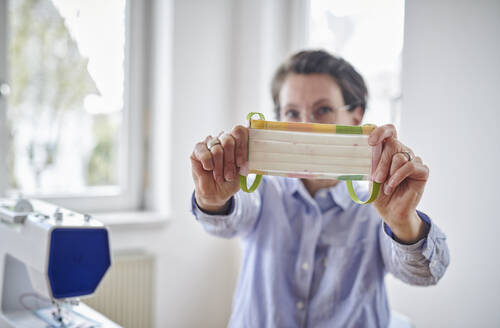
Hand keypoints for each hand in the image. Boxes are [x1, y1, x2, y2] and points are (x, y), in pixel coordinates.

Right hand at [190, 125, 248, 212]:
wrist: (216, 192)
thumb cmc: (230, 180)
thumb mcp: (242, 172)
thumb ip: (246, 162)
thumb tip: (247, 159)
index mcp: (237, 141)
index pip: (240, 132)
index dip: (241, 147)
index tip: (241, 164)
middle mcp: (223, 138)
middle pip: (228, 140)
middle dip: (230, 161)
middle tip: (229, 176)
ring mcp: (211, 142)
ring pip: (217, 149)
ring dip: (219, 167)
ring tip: (220, 177)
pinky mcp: (198, 149)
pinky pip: (204, 153)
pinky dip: (208, 164)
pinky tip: (209, 169)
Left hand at [368, 124, 429, 242]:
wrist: (390, 210)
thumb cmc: (380, 192)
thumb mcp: (371, 175)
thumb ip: (371, 161)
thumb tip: (369, 148)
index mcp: (389, 150)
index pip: (389, 131)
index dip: (380, 132)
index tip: (371, 141)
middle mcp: (402, 152)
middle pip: (392, 143)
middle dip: (381, 162)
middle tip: (376, 178)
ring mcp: (413, 160)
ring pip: (399, 156)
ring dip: (388, 173)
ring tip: (384, 185)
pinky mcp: (422, 171)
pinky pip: (410, 166)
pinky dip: (397, 177)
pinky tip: (391, 187)